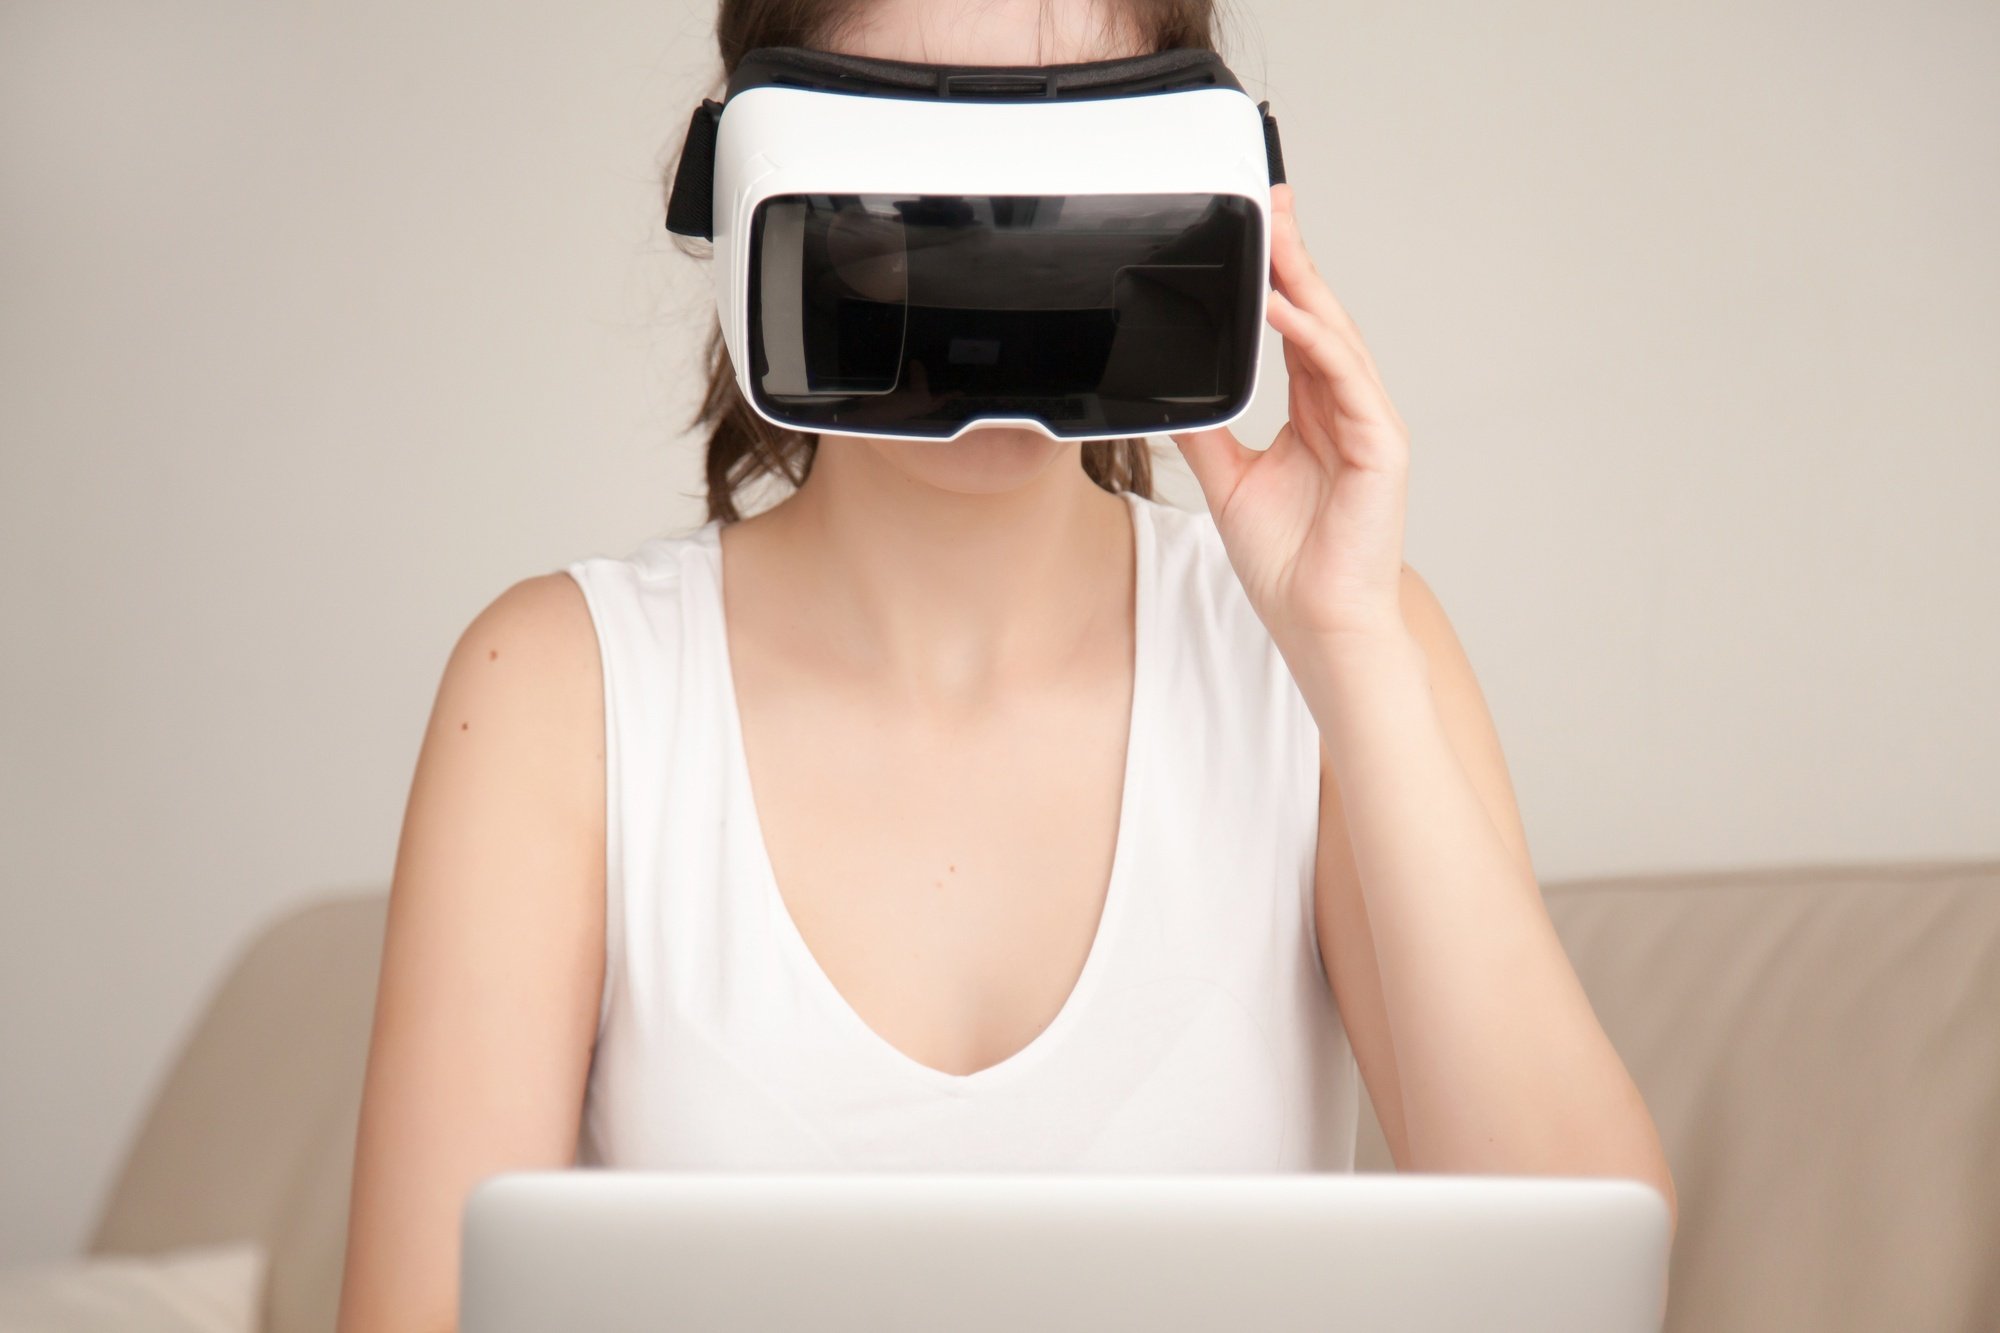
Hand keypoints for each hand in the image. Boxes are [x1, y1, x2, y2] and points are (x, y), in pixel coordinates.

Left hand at [1169, 182, 1411, 653]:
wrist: (1316, 621)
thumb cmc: (1287, 562)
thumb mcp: (1226, 479)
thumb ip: (1204, 429)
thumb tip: (1170, 388)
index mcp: (1314, 410)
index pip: (1295, 326)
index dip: (1278, 275)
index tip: (1257, 228)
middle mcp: (1345, 406)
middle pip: (1319, 314)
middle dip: (1294, 255)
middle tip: (1271, 201)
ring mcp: (1367, 421)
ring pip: (1334, 333)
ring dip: (1304, 281)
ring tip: (1273, 235)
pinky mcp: (1381, 443)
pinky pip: (1343, 376)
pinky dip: (1313, 338)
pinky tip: (1284, 308)